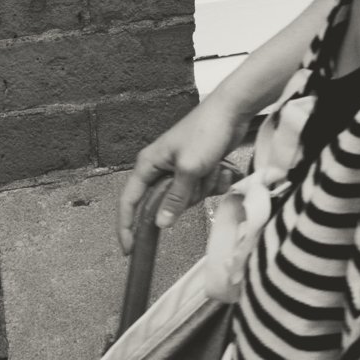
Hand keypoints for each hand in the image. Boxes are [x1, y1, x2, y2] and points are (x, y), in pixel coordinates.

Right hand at [117, 95, 247, 252]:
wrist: (233, 110)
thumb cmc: (205, 132)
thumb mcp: (189, 168)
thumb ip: (174, 198)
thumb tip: (160, 224)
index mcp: (148, 164)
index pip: (129, 201)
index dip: (127, 226)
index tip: (129, 249)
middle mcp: (160, 168)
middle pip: (164, 203)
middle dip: (186, 198)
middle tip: (198, 179)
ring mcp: (180, 169)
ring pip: (187, 198)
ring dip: (204, 187)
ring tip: (212, 166)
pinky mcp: (198, 169)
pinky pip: (203, 189)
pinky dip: (214, 181)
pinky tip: (222, 167)